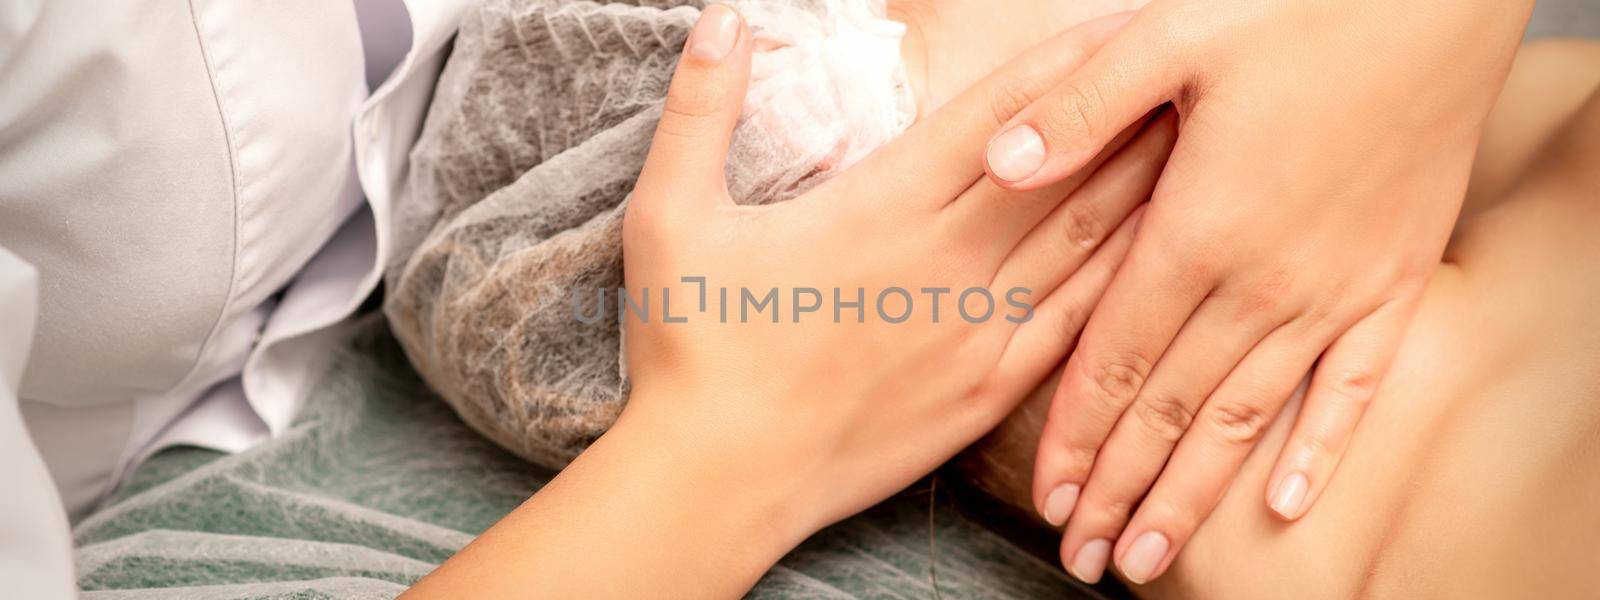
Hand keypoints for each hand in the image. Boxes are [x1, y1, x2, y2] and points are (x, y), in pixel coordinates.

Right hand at [409, 8, 1174, 597]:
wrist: (719, 478)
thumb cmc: (691, 347)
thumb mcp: (672, 216)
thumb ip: (701, 110)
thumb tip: (720, 16)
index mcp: (882, 208)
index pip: (998, 120)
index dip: (1067, 67)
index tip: (1123, 27)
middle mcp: (947, 262)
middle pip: (1064, 171)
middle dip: (1131, 113)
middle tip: (1191, 73)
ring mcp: (975, 330)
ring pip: (1084, 244)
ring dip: (1145, 188)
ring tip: (1204, 141)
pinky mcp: (985, 390)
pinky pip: (1077, 326)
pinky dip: (1127, 283)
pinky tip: (1168, 257)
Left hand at [983, 0, 1535, 583]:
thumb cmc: (1298, 7)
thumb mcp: (1170, 35)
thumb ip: (1079, 108)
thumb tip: (999, 162)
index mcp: (1201, 227)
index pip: (1120, 359)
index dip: (1079, 435)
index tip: (1050, 499)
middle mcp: (1268, 279)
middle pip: (1177, 410)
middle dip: (1123, 489)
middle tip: (1084, 559)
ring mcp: (1338, 287)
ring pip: (1252, 417)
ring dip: (1197, 493)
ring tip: (1151, 558)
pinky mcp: (1395, 278)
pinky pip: (1356, 384)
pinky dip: (1323, 446)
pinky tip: (1290, 503)